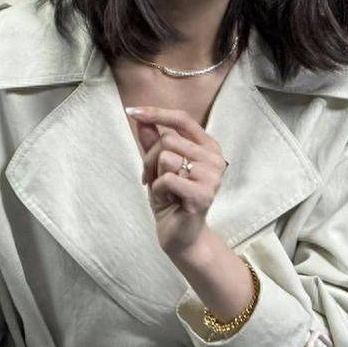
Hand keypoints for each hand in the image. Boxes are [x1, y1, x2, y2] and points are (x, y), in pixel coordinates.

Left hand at [125, 106, 227, 256]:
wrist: (180, 234)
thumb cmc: (171, 198)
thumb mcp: (157, 166)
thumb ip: (152, 141)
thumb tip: (140, 118)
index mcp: (207, 146)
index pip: (182, 119)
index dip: (156, 114)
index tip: (132, 112)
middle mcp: (214, 158)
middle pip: (167, 140)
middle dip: (150, 159)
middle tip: (152, 178)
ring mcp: (212, 176)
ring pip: (166, 158)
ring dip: (155, 176)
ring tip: (164, 191)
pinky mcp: (203, 194)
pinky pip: (167, 179)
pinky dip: (159, 191)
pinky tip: (169, 201)